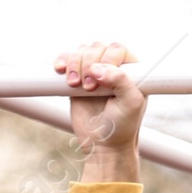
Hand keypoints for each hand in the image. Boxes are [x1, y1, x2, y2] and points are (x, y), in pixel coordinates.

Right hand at [55, 40, 144, 178]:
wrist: (103, 144)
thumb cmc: (122, 126)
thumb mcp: (130, 106)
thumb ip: (122, 82)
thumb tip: (99, 68)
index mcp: (131, 71)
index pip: (117, 49)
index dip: (107, 60)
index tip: (102, 81)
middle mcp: (113, 67)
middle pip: (96, 48)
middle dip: (88, 64)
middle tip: (89, 88)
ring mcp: (94, 71)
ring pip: (81, 51)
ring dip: (75, 64)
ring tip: (75, 85)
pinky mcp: (77, 77)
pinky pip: (66, 59)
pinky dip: (62, 61)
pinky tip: (60, 70)